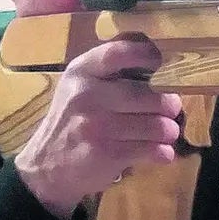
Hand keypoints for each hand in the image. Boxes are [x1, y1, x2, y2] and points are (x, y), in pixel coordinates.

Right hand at [14, 39, 183, 218]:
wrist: (45, 167)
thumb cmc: (71, 121)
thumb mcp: (78, 87)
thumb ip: (109, 70)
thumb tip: (154, 52)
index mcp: (81, 72)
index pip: (117, 53)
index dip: (146, 55)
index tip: (161, 63)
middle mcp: (86, 96)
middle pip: (146, 94)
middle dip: (168, 103)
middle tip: (172, 108)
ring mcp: (95, 126)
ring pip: (154, 125)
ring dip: (169, 130)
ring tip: (169, 132)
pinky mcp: (106, 154)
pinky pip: (150, 149)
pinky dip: (163, 152)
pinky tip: (163, 153)